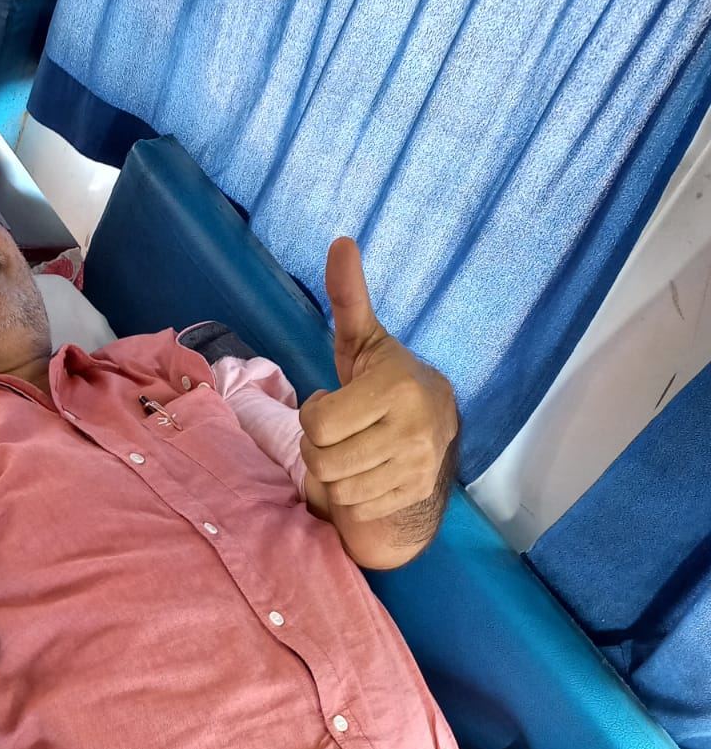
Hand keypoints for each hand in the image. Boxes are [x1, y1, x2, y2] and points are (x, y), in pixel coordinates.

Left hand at [299, 238, 456, 530]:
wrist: (436, 430)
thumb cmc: (385, 381)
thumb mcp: (364, 341)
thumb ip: (349, 297)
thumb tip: (340, 242)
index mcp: (397, 388)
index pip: (317, 423)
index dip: (314, 413)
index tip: (335, 401)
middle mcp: (414, 430)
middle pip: (321, 459)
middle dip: (318, 446)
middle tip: (339, 431)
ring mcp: (418, 467)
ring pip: (336, 487)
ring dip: (333, 471)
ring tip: (353, 449)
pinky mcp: (415, 495)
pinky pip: (355, 506)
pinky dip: (352, 494)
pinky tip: (368, 471)